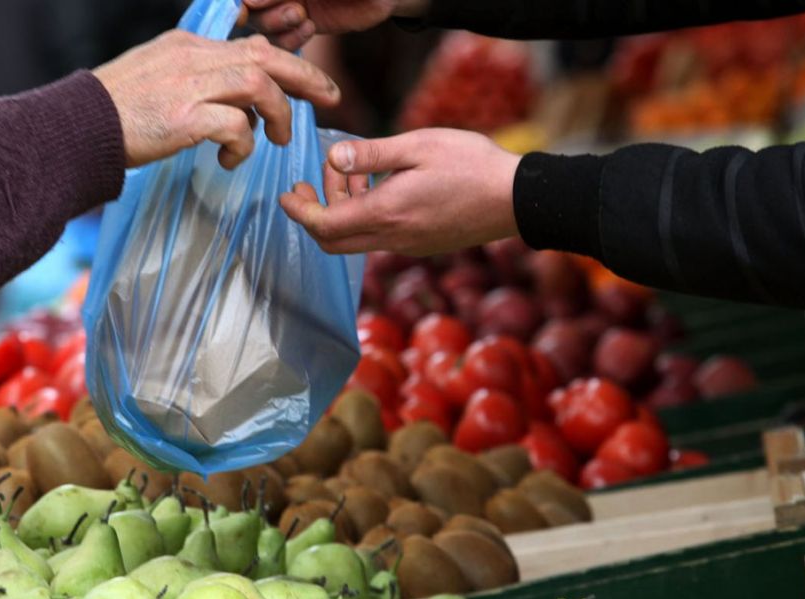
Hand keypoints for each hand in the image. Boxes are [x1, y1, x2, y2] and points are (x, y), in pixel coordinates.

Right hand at [94, 31, 340, 168]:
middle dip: (306, 76)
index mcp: (188, 46)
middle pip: (266, 56)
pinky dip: (243, 144)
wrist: (75, 127)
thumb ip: (196, 79)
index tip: (309, 82)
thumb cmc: (114, 112)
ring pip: (258, 86)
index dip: (287, 62)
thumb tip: (237, 102)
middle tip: (330, 98)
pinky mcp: (184, 118)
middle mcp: (193, 58)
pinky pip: (236, 126)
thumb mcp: (158, 77)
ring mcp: (189, 86)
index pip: (251, 46)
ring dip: (278, 115)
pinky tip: (230, 160)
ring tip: (277, 140)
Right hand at [244, 0, 427, 48]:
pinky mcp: (302, 26)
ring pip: (262, 26)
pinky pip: (282, 42)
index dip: (246, 0)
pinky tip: (310, 28)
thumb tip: (250, 1)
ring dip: (277, 26)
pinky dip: (289, 40)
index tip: (247, 7)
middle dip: (266, 13)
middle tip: (296, 11)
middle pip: (250, 10)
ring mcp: (287, 7)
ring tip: (304, 18)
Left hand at [280, 128, 520, 255]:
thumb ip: (371, 154)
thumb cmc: (471, 165)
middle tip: (312, 182)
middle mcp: (393, 238)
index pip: (324, 225)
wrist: (517, 199)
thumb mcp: (417, 146)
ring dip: (344, 210)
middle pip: (333, 242)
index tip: (286, 194)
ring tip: (354, 172)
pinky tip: (381, 186)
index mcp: (386, 213)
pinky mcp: (422, 245)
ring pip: (357, 239)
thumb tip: (333, 158)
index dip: (299, 211)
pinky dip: (367, 215)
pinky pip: (380, 237)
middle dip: (315, 213)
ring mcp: (408, 246)